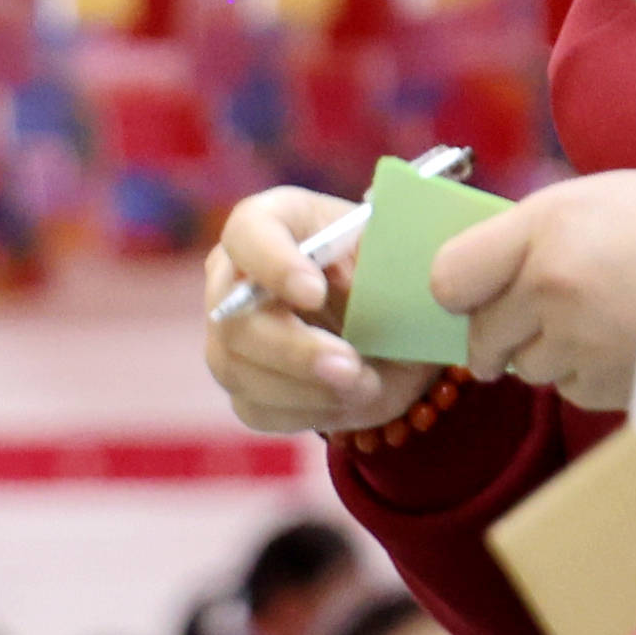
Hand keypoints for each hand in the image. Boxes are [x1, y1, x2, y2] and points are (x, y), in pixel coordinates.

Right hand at [201, 186, 437, 440]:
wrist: (399, 335)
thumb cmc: (396, 279)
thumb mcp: (404, 259)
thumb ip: (390, 255)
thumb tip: (384, 259)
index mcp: (276, 223)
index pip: (247, 232)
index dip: (272, 264)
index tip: (314, 293)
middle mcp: (237, 277)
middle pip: (234, 318)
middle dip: (295, 350)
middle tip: (349, 368)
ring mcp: (231, 334)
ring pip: (237, 369)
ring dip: (307, 388)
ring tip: (365, 385)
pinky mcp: (242, 383)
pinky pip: (256, 407)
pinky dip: (307, 411)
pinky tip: (348, 399)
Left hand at [425, 171, 635, 412]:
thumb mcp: (599, 197)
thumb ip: (531, 234)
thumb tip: (474, 280)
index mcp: (546, 225)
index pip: (449, 276)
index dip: (458, 291)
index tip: (473, 294)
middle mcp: (552, 285)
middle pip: (482, 337)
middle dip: (500, 333)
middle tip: (536, 316)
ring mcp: (580, 341)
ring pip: (527, 369)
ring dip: (550, 353)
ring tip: (604, 319)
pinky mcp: (609, 384)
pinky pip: (571, 389)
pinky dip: (589, 374)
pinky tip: (629, 340)